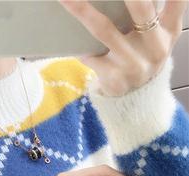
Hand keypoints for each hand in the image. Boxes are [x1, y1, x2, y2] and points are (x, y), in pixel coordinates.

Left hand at [59, 0, 187, 95]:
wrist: (136, 98)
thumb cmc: (142, 56)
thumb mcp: (156, 36)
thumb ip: (150, 13)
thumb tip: (113, 4)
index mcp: (169, 30)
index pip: (178, 1)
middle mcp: (154, 46)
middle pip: (140, 8)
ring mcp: (133, 63)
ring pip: (104, 30)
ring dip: (82, 10)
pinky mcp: (113, 77)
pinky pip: (89, 54)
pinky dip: (78, 46)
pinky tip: (66, 36)